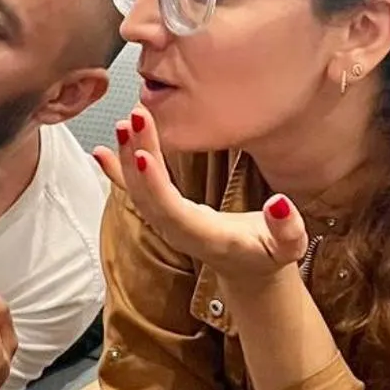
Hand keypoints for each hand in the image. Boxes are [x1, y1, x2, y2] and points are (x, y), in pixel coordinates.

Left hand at [93, 105, 307, 282]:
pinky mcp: (165, 212)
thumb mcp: (288, 246)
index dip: (155, 184)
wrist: (249, 271)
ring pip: (139, 190)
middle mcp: (177, 229)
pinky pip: (136, 191)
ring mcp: (167, 221)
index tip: (143, 155)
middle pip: (149, 193)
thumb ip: (286, 229)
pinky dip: (116, 172)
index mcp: (205, 236)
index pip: (171, 209)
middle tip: (134, 118)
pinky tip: (101, 151)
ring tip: (122, 122)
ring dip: (128, 156)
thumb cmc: (267, 255)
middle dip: (138, 154)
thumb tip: (279, 204)